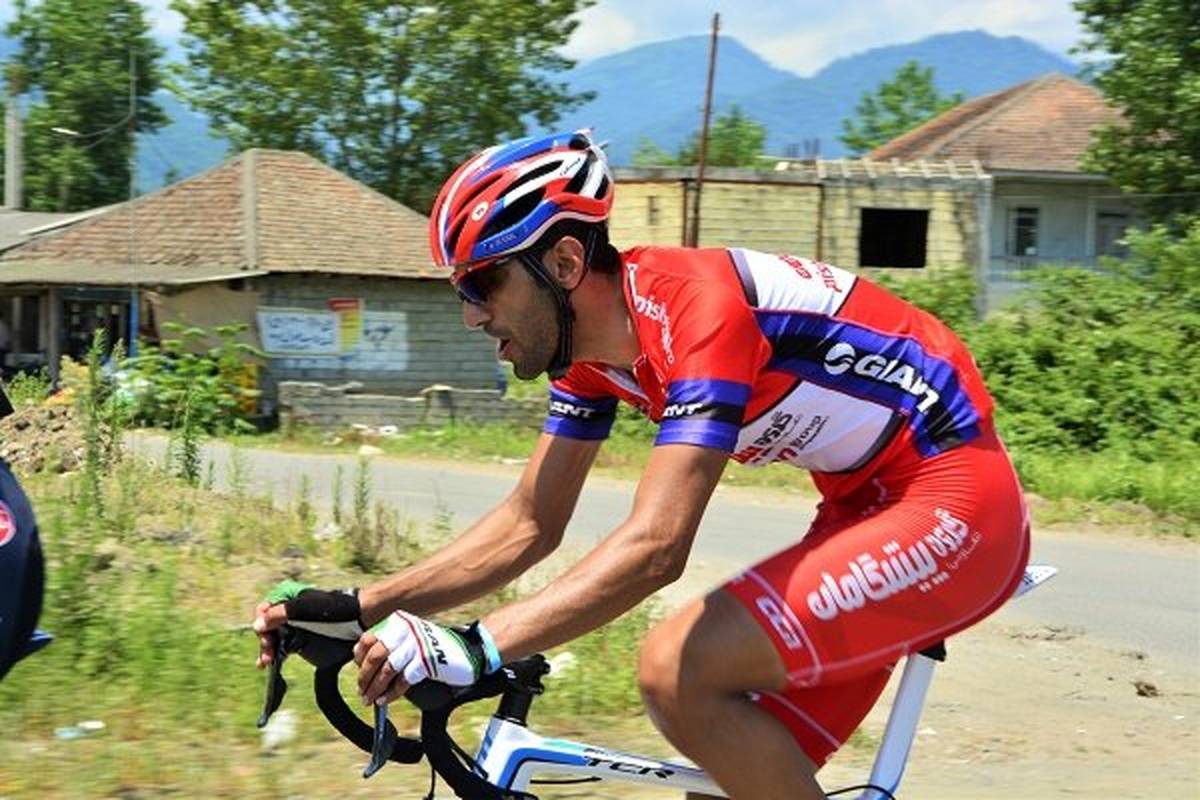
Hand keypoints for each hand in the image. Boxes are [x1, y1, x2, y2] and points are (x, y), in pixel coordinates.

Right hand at [252, 581, 363, 667]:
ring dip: (268, 650)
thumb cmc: (332, 608)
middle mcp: (289, 612)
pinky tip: (272, 665)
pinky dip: (277, 655)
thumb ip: (279, 615)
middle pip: (268, 627)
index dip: (262, 624)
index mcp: (287, 599)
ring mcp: (296, 626)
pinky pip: (285, 647)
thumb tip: (257, 625)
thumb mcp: (303, 609)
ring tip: (265, 663)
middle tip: (267, 656)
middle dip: (265, 641)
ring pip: (275, 639)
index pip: (264, 611)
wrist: (358, 616)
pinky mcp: (303, 639)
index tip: (265, 638)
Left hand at [353, 612, 498, 705]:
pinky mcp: (428, 661)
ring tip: (371, 699)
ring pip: (387, 668)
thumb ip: (393, 645)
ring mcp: (418, 644)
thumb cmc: (438, 649)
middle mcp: (407, 630)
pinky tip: (385, 700)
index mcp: (400, 622)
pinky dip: (391, 693)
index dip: (360, 658)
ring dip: (375, 688)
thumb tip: (366, 667)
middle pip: (376, 654)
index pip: (369, 638)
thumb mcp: (413, 639)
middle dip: (365, 676)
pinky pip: (403, 680)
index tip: (360, 672)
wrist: (470, 651)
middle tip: (363, 691)